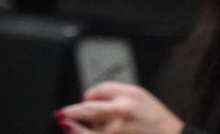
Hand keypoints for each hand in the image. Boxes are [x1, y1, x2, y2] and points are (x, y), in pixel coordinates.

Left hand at [56, 82, 182, 133]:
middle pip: (86, 109)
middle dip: (71, 112)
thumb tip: (91, 98)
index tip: (84, 100)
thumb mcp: (141, 97)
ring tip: (69, 125)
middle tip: (61, 115)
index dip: (88, 95)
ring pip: (85, 130)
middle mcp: (119, 113)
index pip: (97, 91)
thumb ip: (116, 94)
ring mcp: (115, 131)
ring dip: (76, 128)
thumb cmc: (158, 122)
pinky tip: (80, 131)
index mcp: (128, 96)